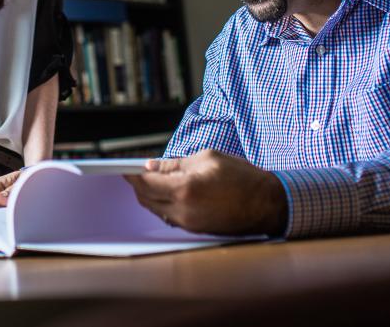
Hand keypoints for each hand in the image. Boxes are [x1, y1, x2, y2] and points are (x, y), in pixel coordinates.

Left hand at [124, 150, 287, 235]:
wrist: (267, 203)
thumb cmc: (240, 176)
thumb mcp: (207, 158)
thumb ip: (175, 164)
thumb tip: (151, 166)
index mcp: (185, 189)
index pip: (146, 183)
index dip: (132, 174)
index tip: (123, 167)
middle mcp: (184, 211)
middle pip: (146, 199)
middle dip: (137, 185)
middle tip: (134, 172)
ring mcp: (189, 223)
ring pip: (156, 210)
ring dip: (149, 196)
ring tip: (149, 180)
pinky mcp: (195, 230)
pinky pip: (169, 217)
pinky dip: (162, 205)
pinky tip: (165, 193)